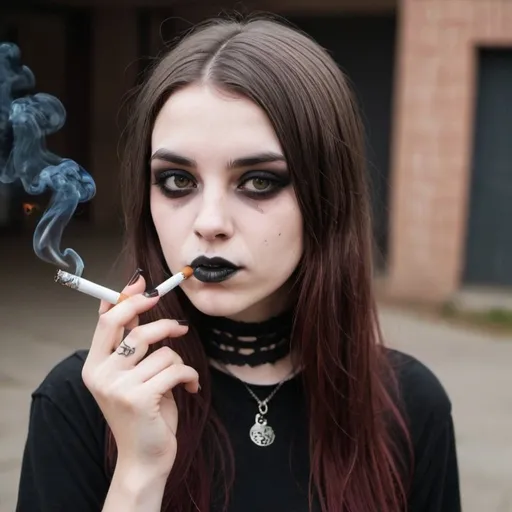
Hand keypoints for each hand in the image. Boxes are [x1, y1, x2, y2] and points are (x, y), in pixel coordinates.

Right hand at [82, 272, 198, 476]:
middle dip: (161, 321)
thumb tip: (136, 301)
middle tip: (180, 326)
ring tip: (181, 376)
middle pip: (131, 327)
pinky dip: (190, 376)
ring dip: (180, 361)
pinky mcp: (139, 399)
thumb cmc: (143, 411)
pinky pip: (176, 369)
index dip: (124, 297)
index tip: (142, 283)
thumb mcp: (132, 375)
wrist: (144, 457)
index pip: (106, 320)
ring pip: (162, 351)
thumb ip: (131, 344)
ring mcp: (118, 387)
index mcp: (94, 365)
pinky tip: (190, 388)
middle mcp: (100, 374)